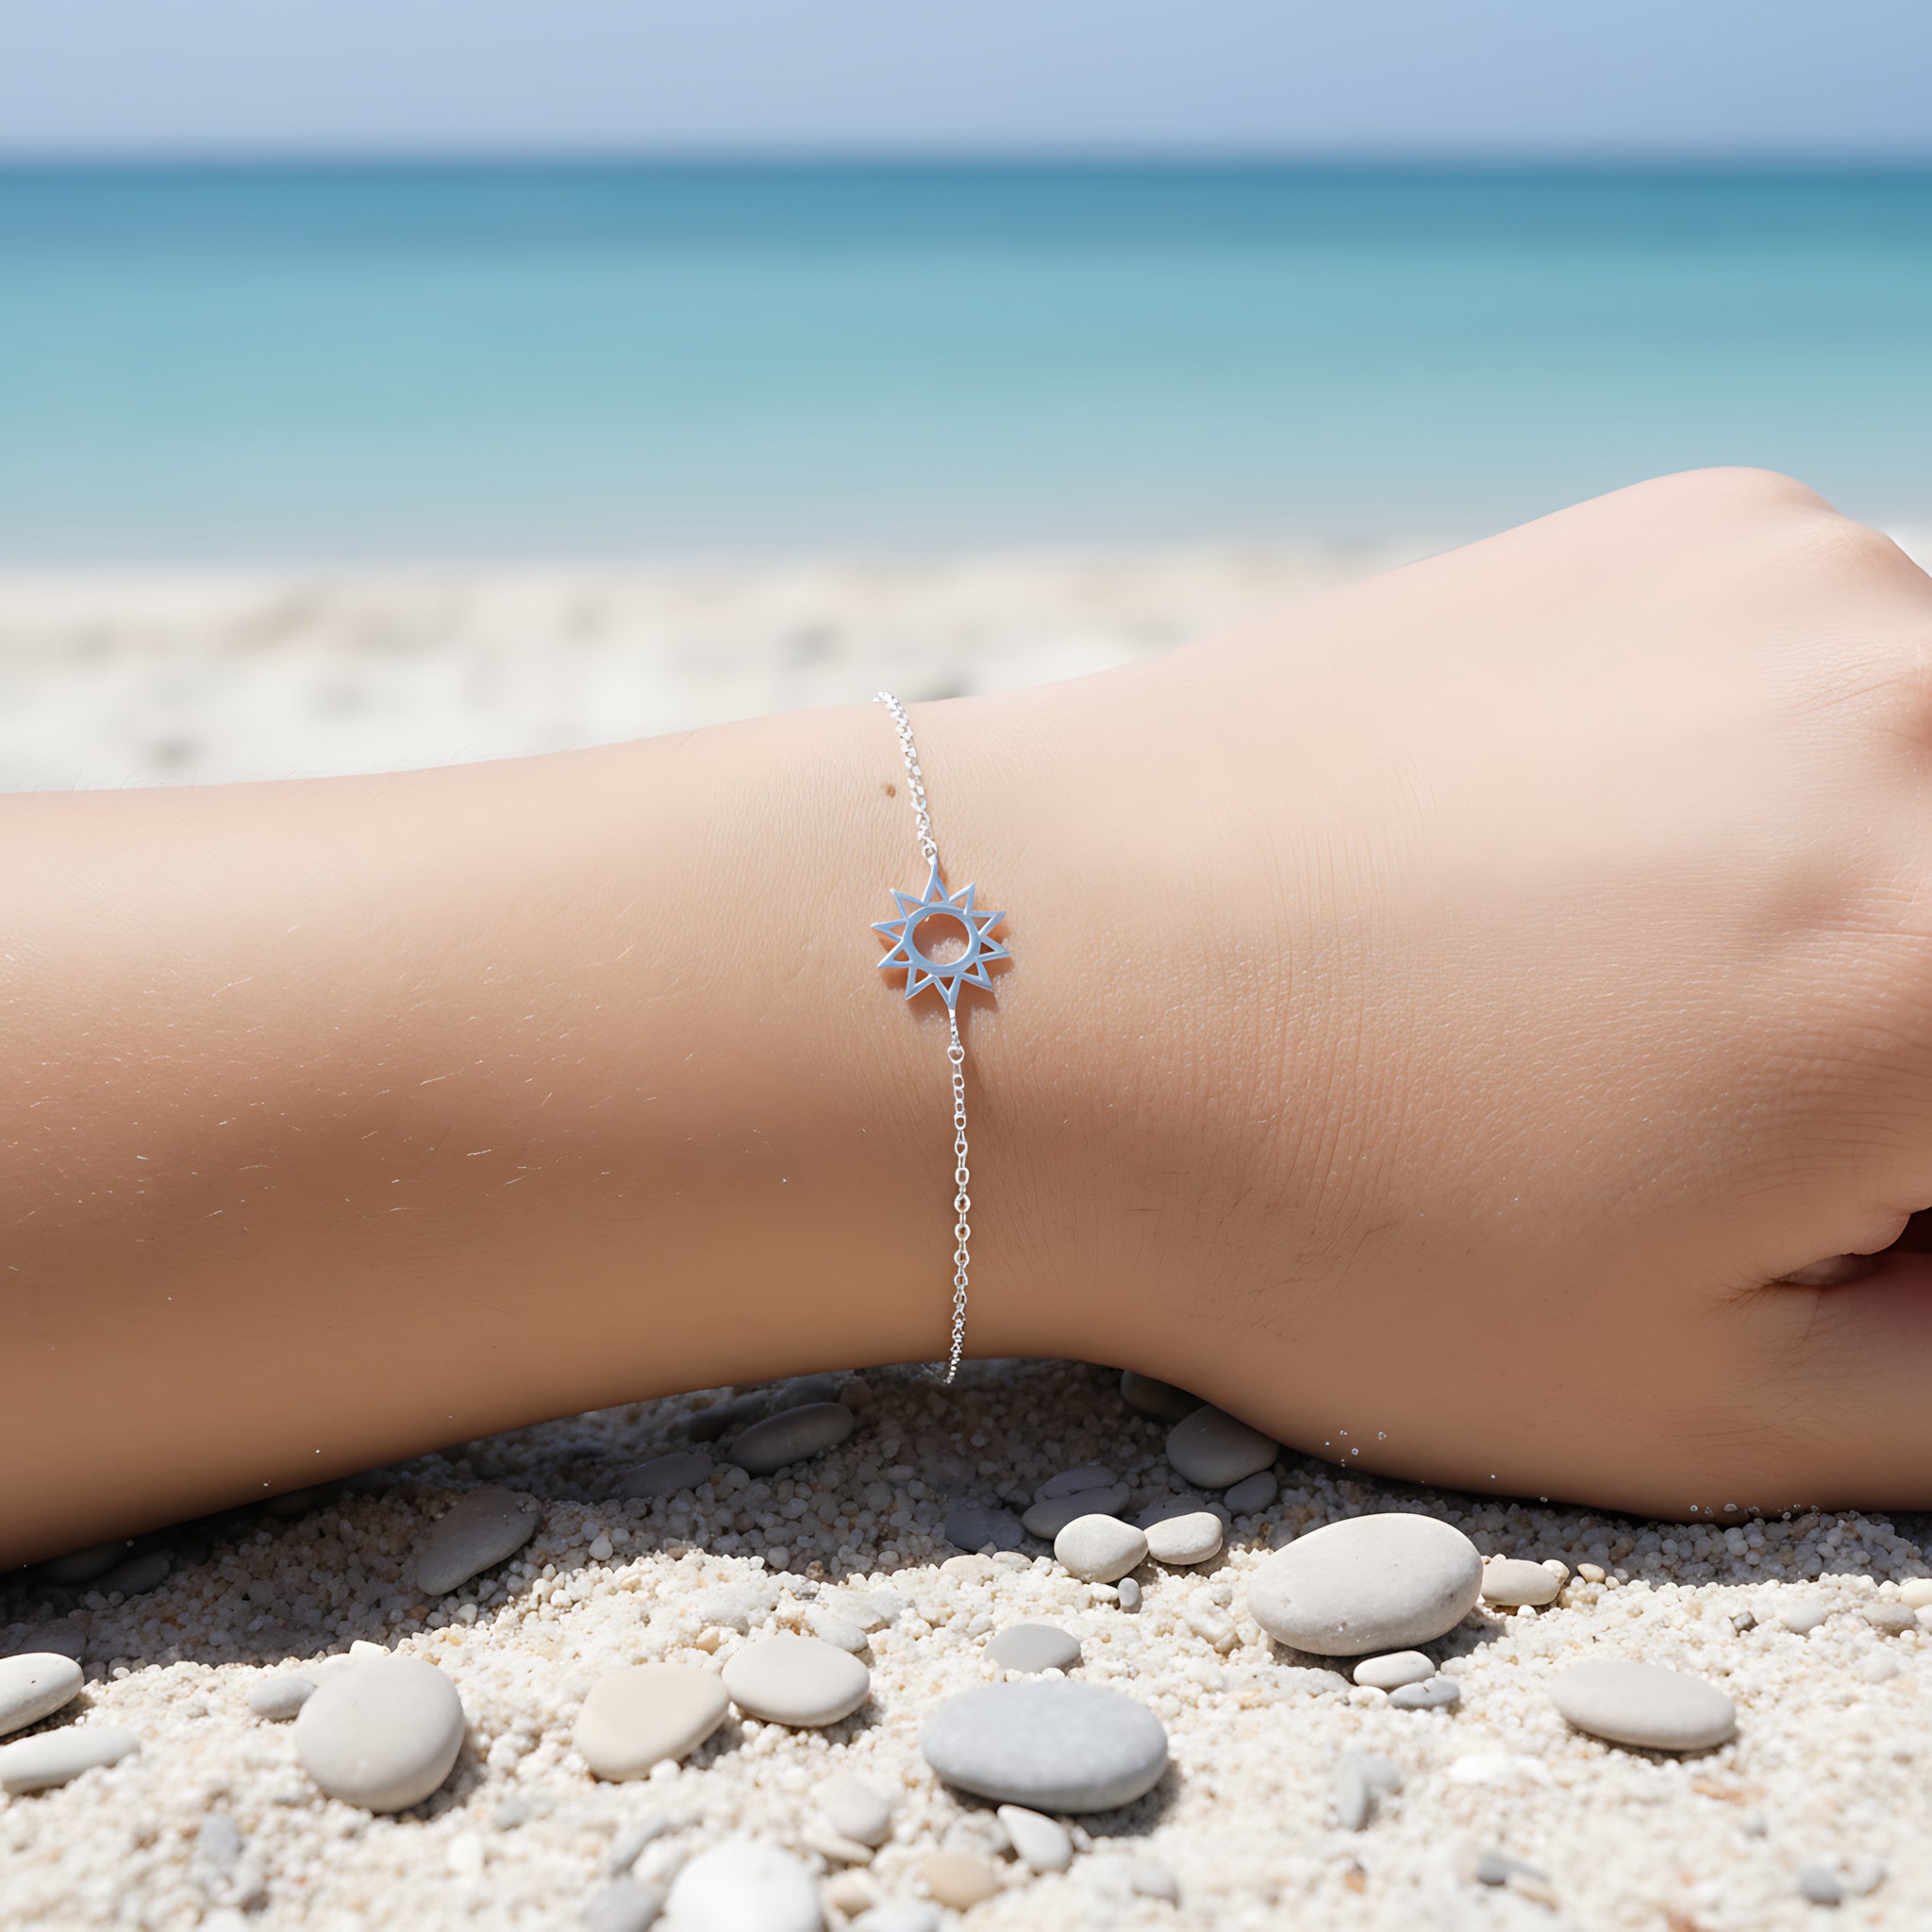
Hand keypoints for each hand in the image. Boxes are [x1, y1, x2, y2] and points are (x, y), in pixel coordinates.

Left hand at [961, 469, 1931, 1516]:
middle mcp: (1922, 714)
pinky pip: (1850, 670)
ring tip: (1631, 992)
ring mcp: (1809, 580)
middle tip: (1731, 1120)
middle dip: (1911, 1052)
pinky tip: (1584, 857)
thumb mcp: (1701, 1401)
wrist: (1038, 978)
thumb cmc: (1327, 1221)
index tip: (1839, 1190)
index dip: (1910, 1168)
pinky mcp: (1694, 525)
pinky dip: (1795, 776)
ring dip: (1885, 901)